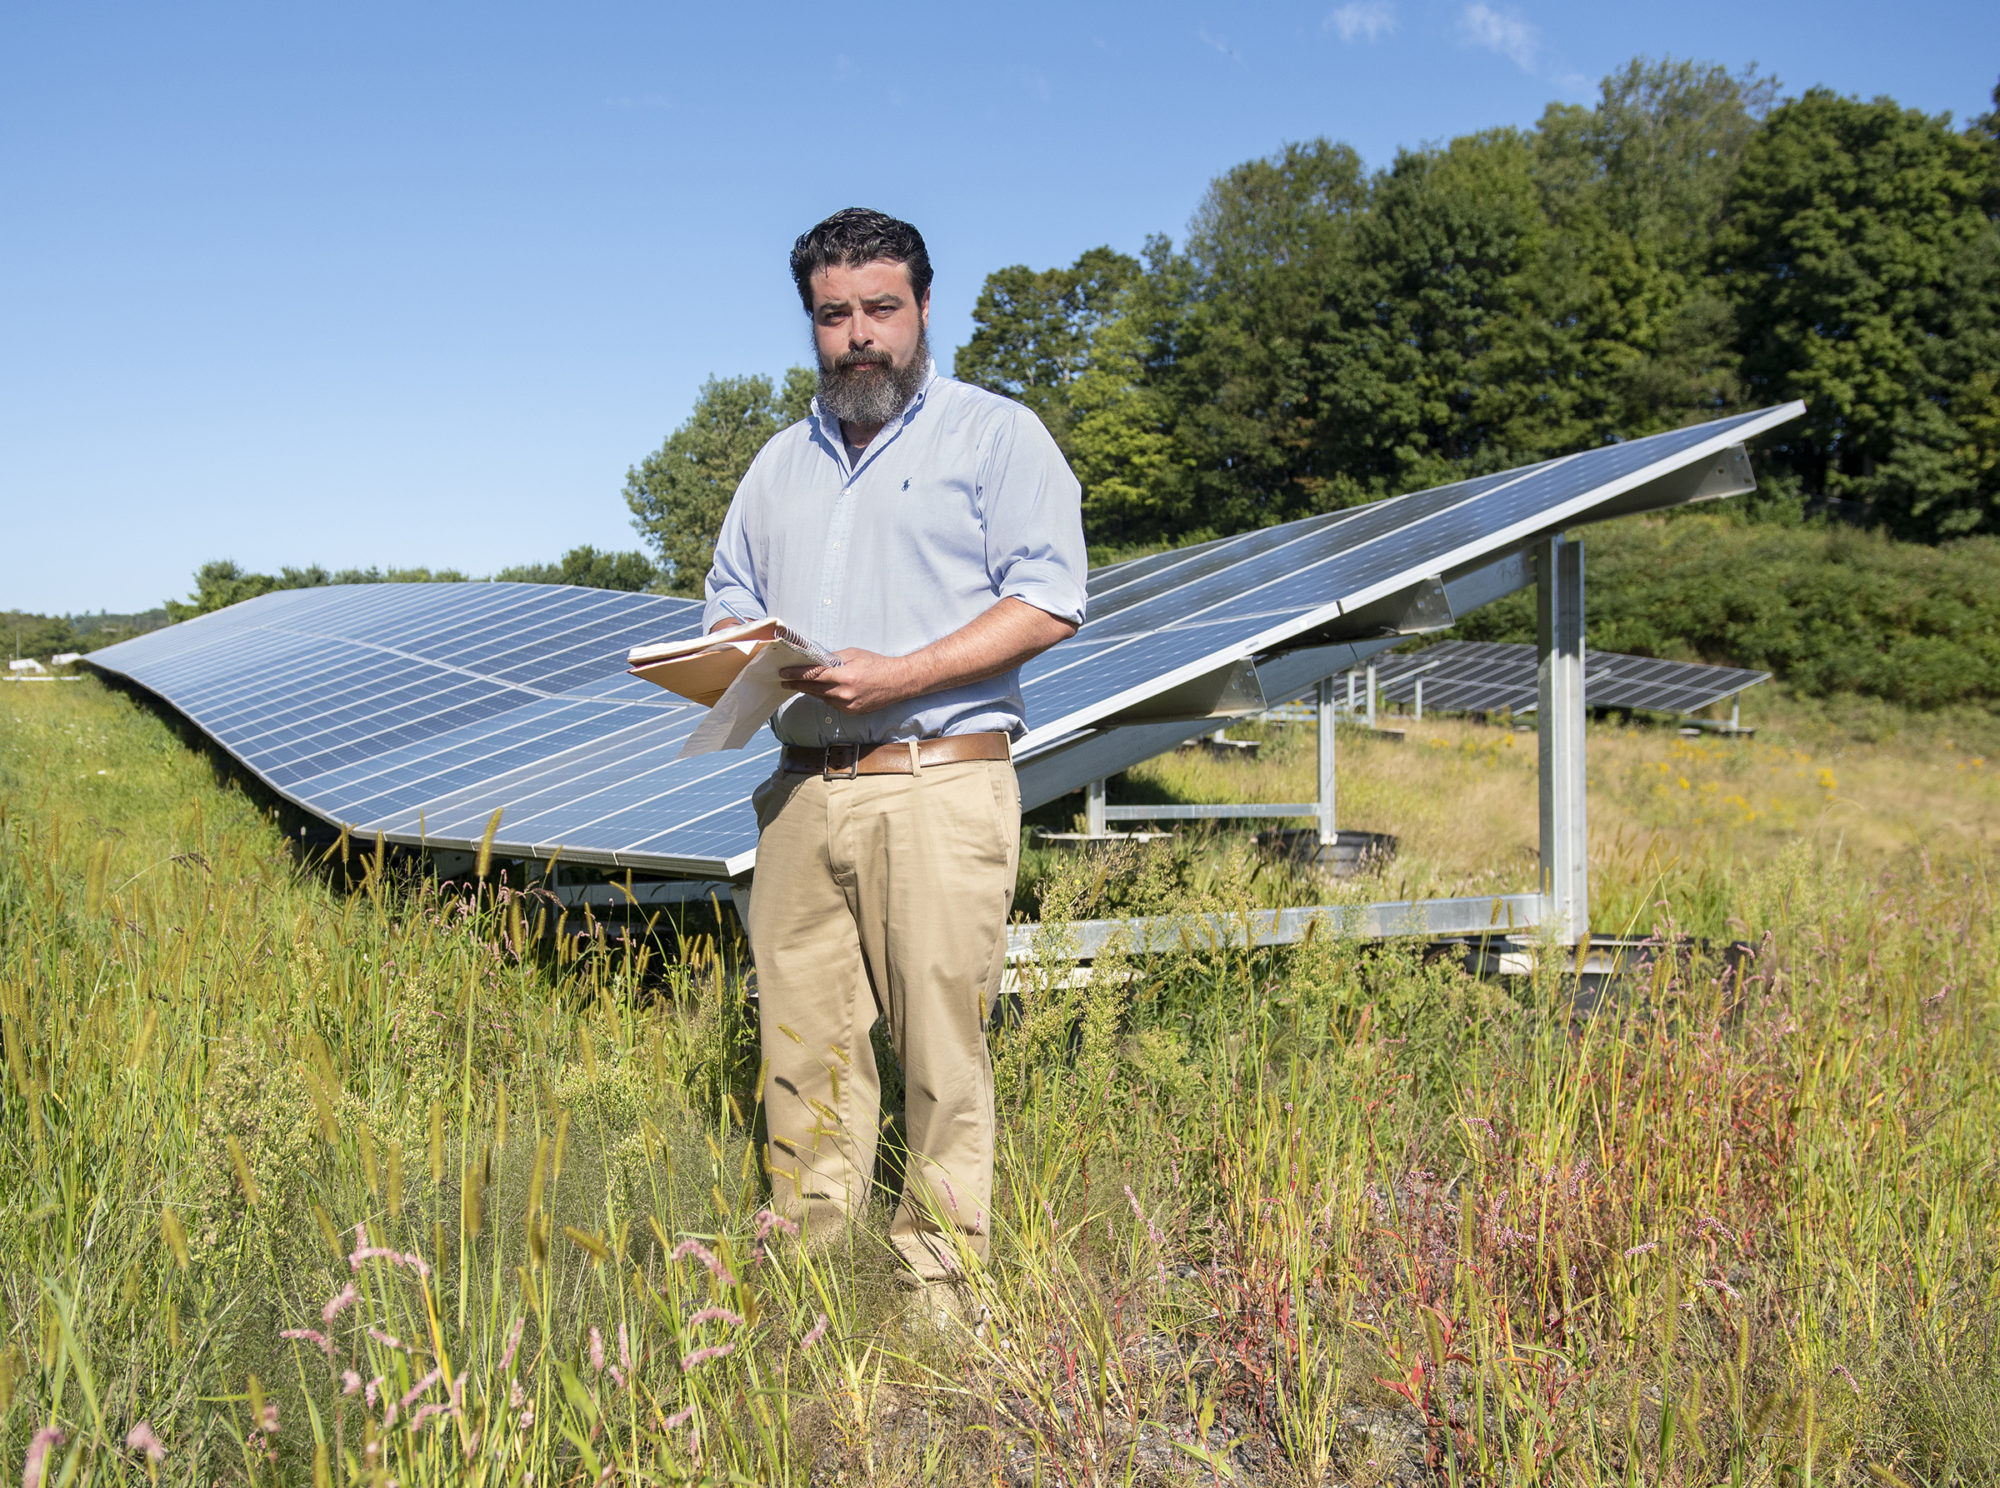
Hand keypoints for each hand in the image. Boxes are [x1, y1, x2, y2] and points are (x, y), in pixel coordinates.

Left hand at [779, 648, 921, 713]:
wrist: (898, 682)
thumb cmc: (877, 664)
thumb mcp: (853, 654)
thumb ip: (833, 658)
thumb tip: (816, 660)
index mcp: (844, 676)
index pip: (813, 676)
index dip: (795, 674)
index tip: (783, 673)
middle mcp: (844, 694)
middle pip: (813, 689)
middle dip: (797, 684)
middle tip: (784, 680)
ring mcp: (848, 705)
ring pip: (821, 698)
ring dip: (811, 691)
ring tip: (800, 684)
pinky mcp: (851, 712)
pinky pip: (832, 704)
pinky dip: (826, 697)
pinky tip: (823, 690)